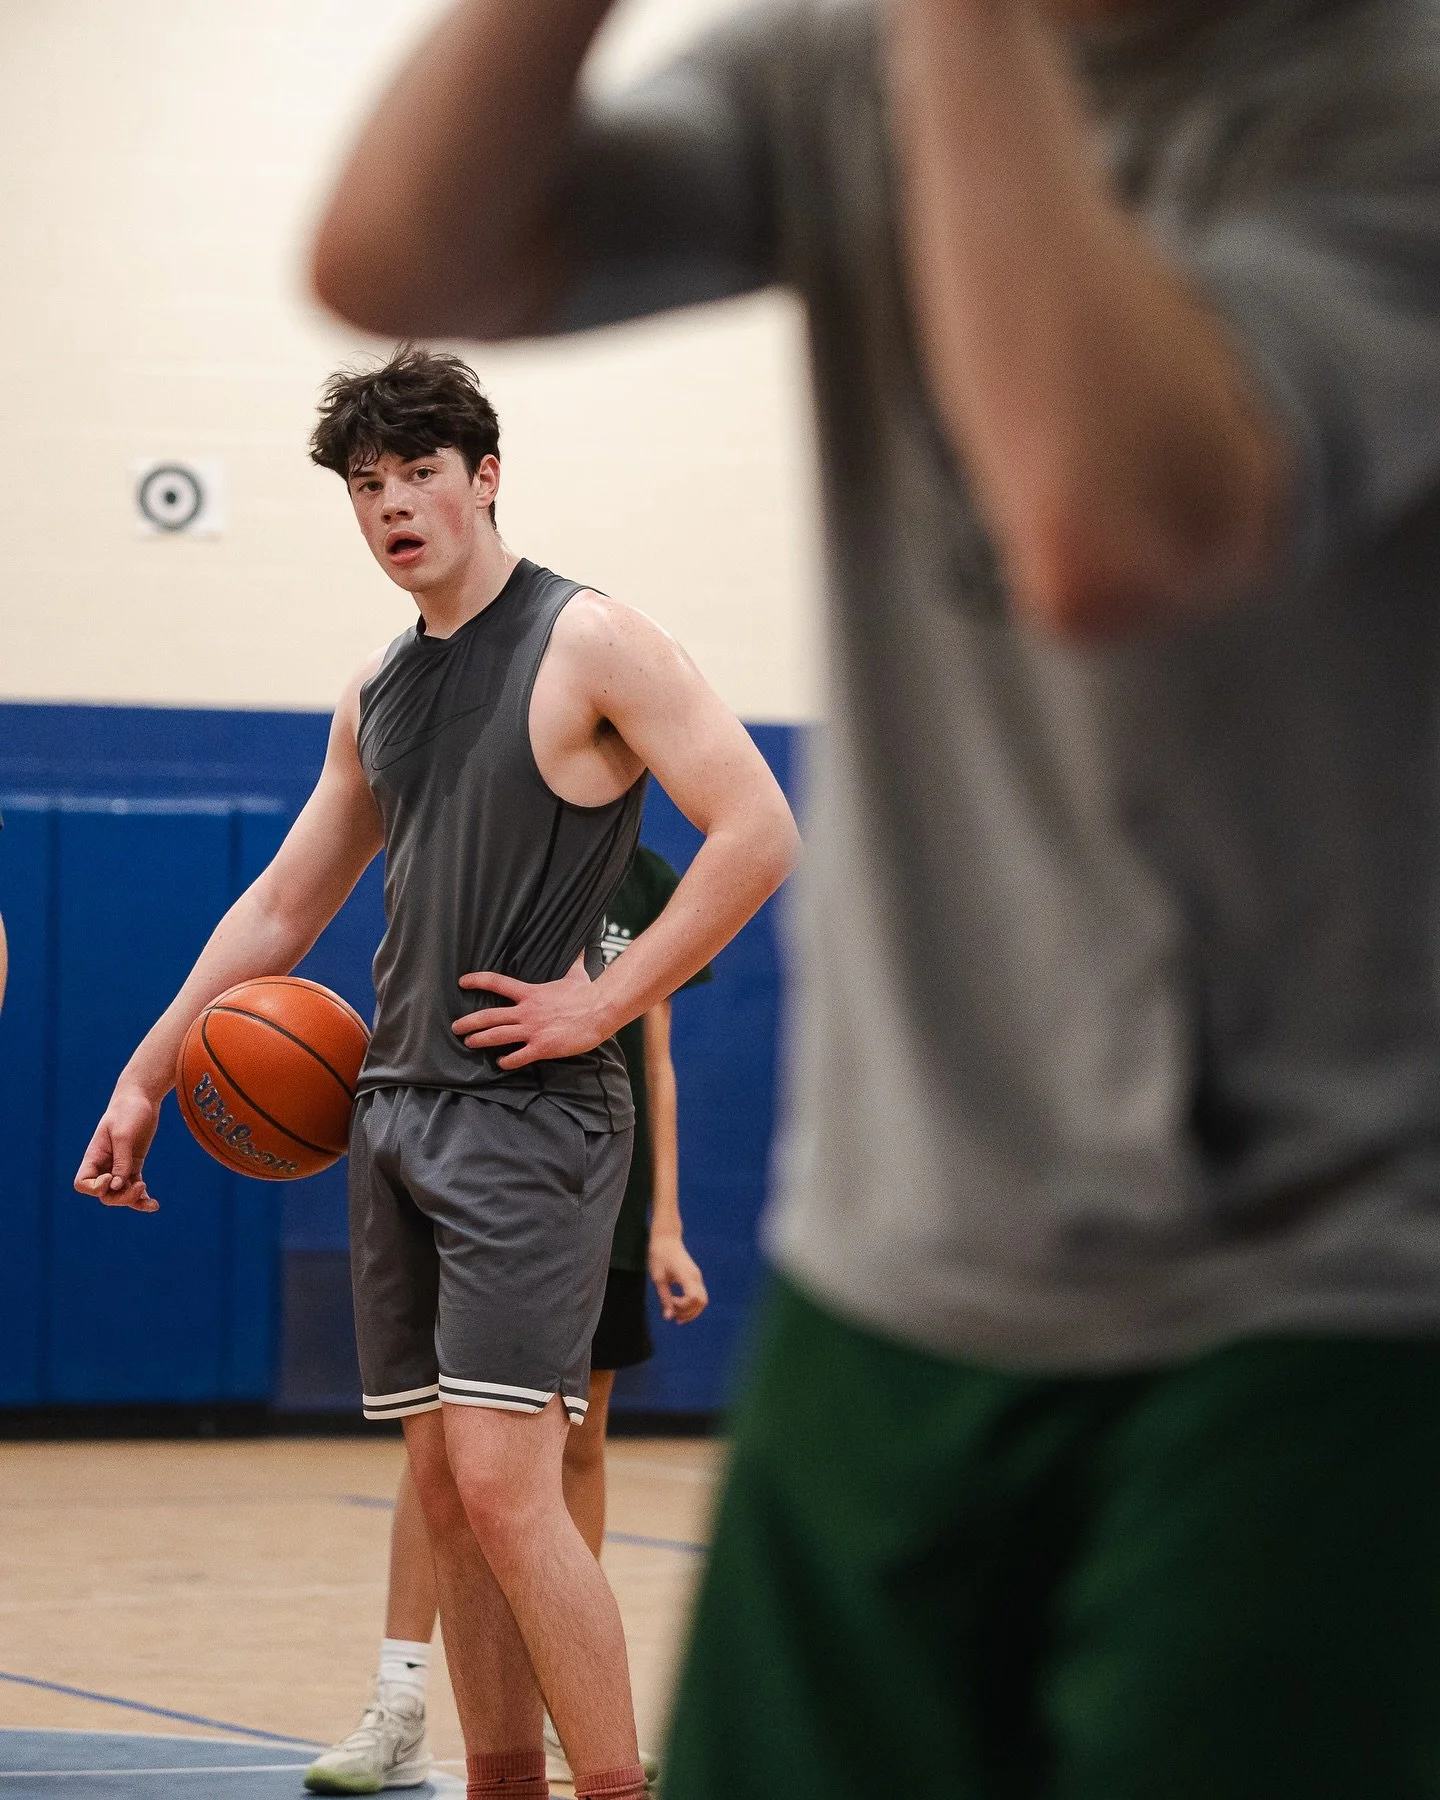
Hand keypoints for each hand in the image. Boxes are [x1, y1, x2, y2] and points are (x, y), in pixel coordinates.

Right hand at [74, 1086, 161, 1211]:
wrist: (142, 1098)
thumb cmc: (128, 1111)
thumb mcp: (124, 1134)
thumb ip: (121, 1160)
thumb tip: (117, 1185)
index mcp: (94, 1156)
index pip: (82, 1184)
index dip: (95, 1188)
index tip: (110, 1178)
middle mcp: (104, 1164)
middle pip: (104, 1194)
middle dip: (120, 1197)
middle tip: (139, 1187)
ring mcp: (119, 1166)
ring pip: (120, 1194)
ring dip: (132, 1201)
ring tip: (151, 1202)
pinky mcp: (134, 1165)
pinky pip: (134, 1187)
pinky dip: (142, 1198)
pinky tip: (154, 1205)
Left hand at [453, 955, 608, 1069]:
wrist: (599, 1011)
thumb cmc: (588, 993)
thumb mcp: (577, 973)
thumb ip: (574, 961)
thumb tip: (582, 946)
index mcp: (530, 993)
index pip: (497, 983)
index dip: (478, 981)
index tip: (463, 982)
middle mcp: (526, 1012)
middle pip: (489, 1016)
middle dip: (469, 1022)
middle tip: (456, 1027)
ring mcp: (532, 1030)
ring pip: (497, 1036)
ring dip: (480, 1040)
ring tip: (469, 1042)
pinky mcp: (541, 1047)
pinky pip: (518, 1057)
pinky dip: (506, 1061)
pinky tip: (501, 1063)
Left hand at [649, 1233, 707, 1323]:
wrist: (666, 1239)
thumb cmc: (659, 1256)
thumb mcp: (658, 1279)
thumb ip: (665, 1298)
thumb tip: (668, 1317)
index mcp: (687, 1275)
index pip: (693, 1298)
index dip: (683, 1306)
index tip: (671, 1303)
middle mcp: (696, 1277)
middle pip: (701, 1302)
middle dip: (689, 1313)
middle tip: (674, 1316)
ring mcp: (697, 1277)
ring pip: (703, 1300)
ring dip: (691, 1310)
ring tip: (677, 1314)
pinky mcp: (696, 1277)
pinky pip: (699, 1295)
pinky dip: (692, 1304)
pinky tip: (679, 1305)